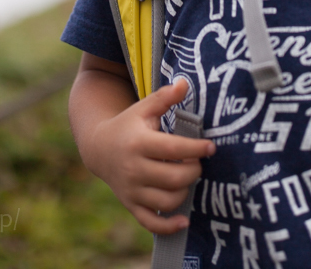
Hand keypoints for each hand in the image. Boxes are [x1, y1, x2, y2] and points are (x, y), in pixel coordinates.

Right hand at [81, 77, 213, 233]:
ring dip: (184, 192)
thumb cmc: (128, 125)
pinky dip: (168, 226)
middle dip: (194, 171)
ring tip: (187, 178)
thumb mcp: (143, 108)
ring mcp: (132, 189)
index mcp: (139, 142)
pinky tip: (184, 220)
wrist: (98, 147)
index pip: (173, 149)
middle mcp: (134, 168)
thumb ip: (164, 97)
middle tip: (198, 162)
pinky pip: (151, 223)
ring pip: (166, 201)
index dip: (196, 149)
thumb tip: (185, 83)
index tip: (211, 147)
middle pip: (174, 178)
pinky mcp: (131, 204)